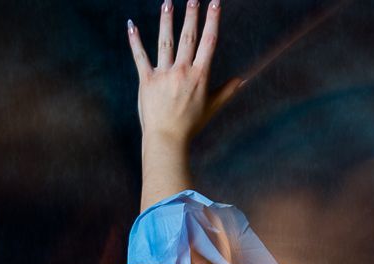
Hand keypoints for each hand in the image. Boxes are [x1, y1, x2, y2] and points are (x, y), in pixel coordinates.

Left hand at [128, 0, 243, 144]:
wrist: (167, 140)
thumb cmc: (190, 126)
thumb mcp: (211, 108)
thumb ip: (226, 92)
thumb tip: (241, 81)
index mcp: (199, 76)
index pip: (208, 43)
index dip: (212, 21)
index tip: (214, 4)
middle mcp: (182, 72)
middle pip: (187, 37)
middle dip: (191, 15)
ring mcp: (163, 75)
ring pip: (165, 42)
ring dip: (167, 20)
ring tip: (168, 2)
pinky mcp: (146, 80)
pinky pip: (140, 57)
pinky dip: (135, 41)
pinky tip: (131, 25)